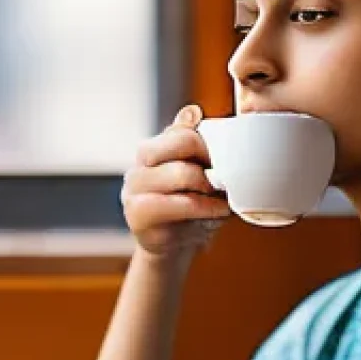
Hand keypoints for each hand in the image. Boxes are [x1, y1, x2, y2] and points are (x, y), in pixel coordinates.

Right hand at [121, 104, 231, 259]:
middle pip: (178, 144)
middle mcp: (138, 166)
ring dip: (210, 186)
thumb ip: (193, 145)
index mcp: (153, 151)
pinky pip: (177, 204)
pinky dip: (204, 207)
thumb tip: (192, 111)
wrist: (173, 248)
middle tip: (226, 177)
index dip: (208, 143)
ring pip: (180, 173)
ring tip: (224, 198)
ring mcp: (134, 189)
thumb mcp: (196, 174)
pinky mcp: (137, 214)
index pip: (182, 131)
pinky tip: (218, 211)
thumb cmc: (189, 208)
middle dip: (209, 159)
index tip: (226, 160)